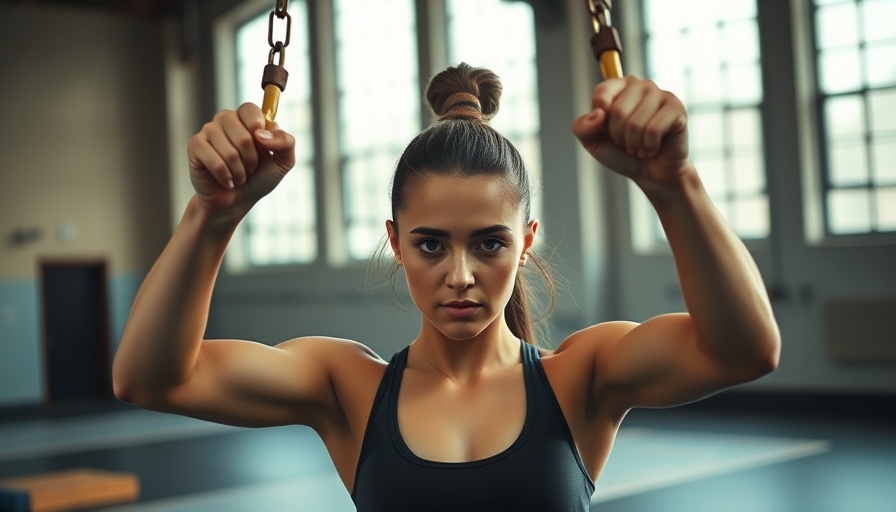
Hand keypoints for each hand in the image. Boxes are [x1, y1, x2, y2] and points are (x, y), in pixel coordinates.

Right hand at [187, 103, 295, 212]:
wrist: (237, 201)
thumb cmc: (259, 178)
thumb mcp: (283, 162)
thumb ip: (286, 143)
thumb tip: (260, 134)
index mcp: (247, 118)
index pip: (251, 110)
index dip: (258, 131)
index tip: (262, 147)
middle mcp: (226, 119)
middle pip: (244, 136)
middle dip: (252, 160)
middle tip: (250, 168)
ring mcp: (208, 130)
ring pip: (230, 152)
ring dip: (239, 172)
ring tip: (238, 175)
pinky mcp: (195, 145)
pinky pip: (215, 162)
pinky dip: (225, 177)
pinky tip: (225, 180)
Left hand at [572, 76, 688, 186]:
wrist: (651, 174)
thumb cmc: (621, 153)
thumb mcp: (593, 143)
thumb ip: (582, 127)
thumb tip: (598, 114)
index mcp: (618, 87)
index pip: (602, 93)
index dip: (601, 120)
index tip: (607, 130)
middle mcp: (640, 85)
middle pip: (618, 111)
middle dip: (619, 136)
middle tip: (627, 142)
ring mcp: (660, 94)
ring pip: (636, 123)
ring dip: (635, 143)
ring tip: (640, 145)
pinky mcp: (677, 108)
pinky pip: (654, 129)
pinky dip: (649, 146)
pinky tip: (653, 147)